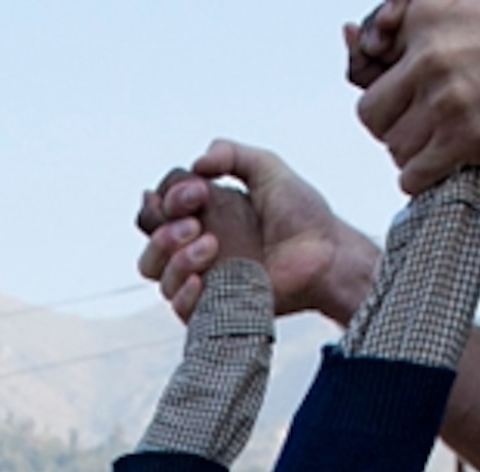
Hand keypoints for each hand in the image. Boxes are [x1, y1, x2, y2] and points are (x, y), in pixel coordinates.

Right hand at [136, 140, 379, 323]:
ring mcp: (206, 279)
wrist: (328, 255)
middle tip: (196, 223)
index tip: (198, 193)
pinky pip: (179, 309)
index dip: (168, 199)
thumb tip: (196, 165)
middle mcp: (199, 245)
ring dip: (175, 258)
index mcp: (205, 213)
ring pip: (158, 275)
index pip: (160, 207)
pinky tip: (202, 279)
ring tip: (211, 247)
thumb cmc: (304, 215)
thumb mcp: (267, 168)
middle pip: (151, 244)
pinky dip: (183, 293)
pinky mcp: (217, 308)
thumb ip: (232, 154)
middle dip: (163, 231)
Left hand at [353, 0, 479, 189]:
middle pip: (372, 112)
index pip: (370, 63)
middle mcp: (427, 56)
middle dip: (393, 122)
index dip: (388, 83)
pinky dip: (422, 177)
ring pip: (393, 146)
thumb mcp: (472, 0)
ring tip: (441, 142)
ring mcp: (443, 100)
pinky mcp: (463, 139)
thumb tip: (363, 39)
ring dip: (412, 151)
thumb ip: (418, 17)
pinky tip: (444, 164)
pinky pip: (412, 176)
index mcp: (425, 16)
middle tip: (420, 123)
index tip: (406, 92)